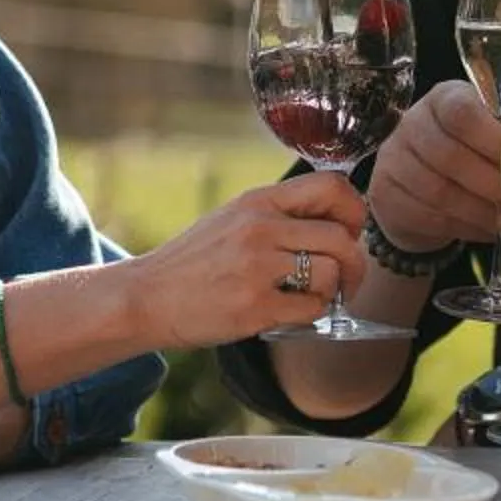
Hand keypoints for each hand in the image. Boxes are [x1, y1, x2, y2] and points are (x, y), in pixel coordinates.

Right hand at [128, 171, 368, 351]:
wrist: (145, 297)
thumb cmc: (192, 262)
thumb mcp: (231, 220)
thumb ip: (276, 216)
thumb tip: (335, 223)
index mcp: (257, 201)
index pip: (331, 186)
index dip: (354, 210)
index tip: (350, 230)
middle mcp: (259, 228)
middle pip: (341, 237)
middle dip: (355, 263)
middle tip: (347, 278)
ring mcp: (257, 268)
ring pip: (331, 273)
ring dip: (334, 290)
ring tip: (317, 297)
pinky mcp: (255, 307)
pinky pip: (312, 309)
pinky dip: (313, 314)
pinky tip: (295, 312)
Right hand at [365, 81, 500, 252]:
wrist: (419, 190)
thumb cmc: (468, 155)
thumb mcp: (495, 136)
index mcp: (444, 98)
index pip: (462, 112)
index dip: (494, 138)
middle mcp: (413, 122)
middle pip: (450, 155)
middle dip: (491, 184)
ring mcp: (393, 158)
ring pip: (438, 191)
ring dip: (479, 211)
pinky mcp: (384, 193)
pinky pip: (426, 215)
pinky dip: (462, 227)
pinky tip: (483, 228)